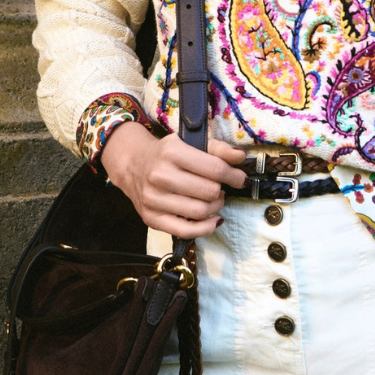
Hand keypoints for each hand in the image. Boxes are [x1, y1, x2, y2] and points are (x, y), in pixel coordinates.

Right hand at [101, 124, 246, 237]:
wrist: (133, 164)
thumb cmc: (167, 154)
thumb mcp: (190, 143)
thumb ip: (218, 149)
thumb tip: (240, 157)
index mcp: (172, 153)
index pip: (215, 169)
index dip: (234, 176)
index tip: (239, 178)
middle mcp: (160, 176)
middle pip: (210, 192)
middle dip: (221, 190)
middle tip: (220, 187)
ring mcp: (154, 199)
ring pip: (201, 212)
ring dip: (215, 207)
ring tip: (213, 199)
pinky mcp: (151, 218)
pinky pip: (186, 231)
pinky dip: (206, 228)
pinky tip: (213, 219)